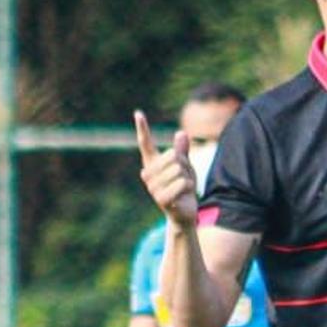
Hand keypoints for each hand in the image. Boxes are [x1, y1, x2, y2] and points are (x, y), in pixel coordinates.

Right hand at [135, 111, 197, 227]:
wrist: (184, 213)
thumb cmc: (182, 189)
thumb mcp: (185, 167)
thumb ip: (182, 151)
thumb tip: (182, 133)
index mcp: (152, 164)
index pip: (145, 144)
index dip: (142, 128)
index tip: (138, 113)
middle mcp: (148, 174)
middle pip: (173, 156)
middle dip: (185, 166)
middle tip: (183, 179)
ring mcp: (152, 187)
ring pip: (179, 170)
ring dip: (188, 178)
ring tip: (183, 188)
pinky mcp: (161, 199)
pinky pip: (182, 183)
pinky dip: (189, 187)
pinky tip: (184, 195)